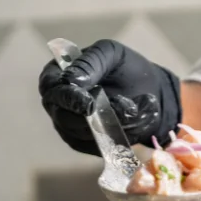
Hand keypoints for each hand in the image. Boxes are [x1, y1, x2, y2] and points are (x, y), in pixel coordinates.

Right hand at [38, 39, 181, 155]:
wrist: (149, 91)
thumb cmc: (124, 67)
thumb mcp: (110, 54)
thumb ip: (90, 62)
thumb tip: (71, 81)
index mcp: (55, 76)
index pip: (51, 89)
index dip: (68, 98)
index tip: (89, 104)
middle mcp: (57, 105)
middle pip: (65, 118)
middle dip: (99, 116)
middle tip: (129, 109)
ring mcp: (69, 129)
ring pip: (87, 134)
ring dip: (117, 124)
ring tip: (140, 109)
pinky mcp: (87, 146)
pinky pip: (99, 146)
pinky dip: (121, 136)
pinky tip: (138, 121)